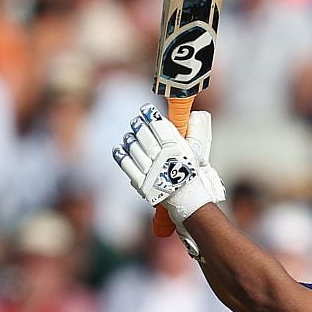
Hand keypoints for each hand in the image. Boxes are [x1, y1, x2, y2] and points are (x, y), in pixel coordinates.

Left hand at [112, 105, 224, 236]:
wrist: (189, 201)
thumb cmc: (191, 176)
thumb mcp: (192, 155)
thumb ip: (180, 139)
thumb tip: (175, 120)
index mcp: (177, 150)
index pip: (160, 126)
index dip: (151, 115)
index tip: (146, 109)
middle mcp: (163, 159)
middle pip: (146, 136)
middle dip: (139, 126)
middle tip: (136, 121)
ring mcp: (151, 170)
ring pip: (135, 149)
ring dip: (130, 139)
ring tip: (130, 135)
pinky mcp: (142, 182)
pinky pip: (127, 165)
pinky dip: (121, 155)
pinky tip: (119, 148)